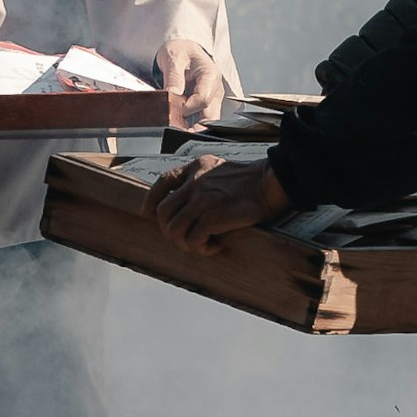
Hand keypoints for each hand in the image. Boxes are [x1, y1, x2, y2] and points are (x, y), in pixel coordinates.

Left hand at [148, 149, 286, 248]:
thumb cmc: (249, 180)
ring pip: (173, 230)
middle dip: (169, 230)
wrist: (269, 183)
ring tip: (201, 244)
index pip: (163, 182)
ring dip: (184, 243)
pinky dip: (203, 248)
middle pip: (163, 212)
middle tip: (186, 237)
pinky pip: (194, 240)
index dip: (151, 200)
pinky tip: (216, 245)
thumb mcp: (218, 168)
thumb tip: (187, 203)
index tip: (148, 213)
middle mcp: (194, 183)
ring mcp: (201, 200)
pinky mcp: (211, 217)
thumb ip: (200, 179)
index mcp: (195, 168)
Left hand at [156, 33, 225, 137]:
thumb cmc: (180, 51)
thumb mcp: (174, 57)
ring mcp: (212, 99)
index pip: (203, 99)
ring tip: (176, 131)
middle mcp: (215, 89)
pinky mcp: (206, 105)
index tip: (173, 109)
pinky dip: (190, 125)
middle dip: (194, 127)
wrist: (182, 50)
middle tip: (177, 132)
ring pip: (207, 121)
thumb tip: (172, 94)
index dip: (187, 107)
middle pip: (210, 115)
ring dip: (192, 128)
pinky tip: (179, 128)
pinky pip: (201, 120)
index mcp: (211, 75)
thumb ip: (174, 76)